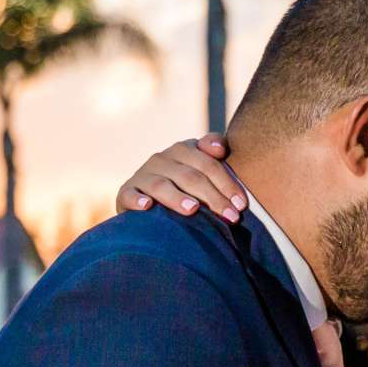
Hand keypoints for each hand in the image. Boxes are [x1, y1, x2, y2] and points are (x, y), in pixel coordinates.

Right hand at [115, 134, 239, 221]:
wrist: (146, 199)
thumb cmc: (184, 186)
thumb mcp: (200, 168)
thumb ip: (214, 152)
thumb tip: (221, 148)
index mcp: (183, 150)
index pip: (208, 163)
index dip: (226, 183)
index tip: (241, 205)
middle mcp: (162, 159)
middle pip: (190, 176)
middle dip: (212, 198)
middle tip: (230, 217)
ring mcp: (143, 175)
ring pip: (162, 185)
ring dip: (177, 198)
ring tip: (192, 210)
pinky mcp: (126, 192)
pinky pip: (130, 195)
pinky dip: (138, 200)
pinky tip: (147, 207)